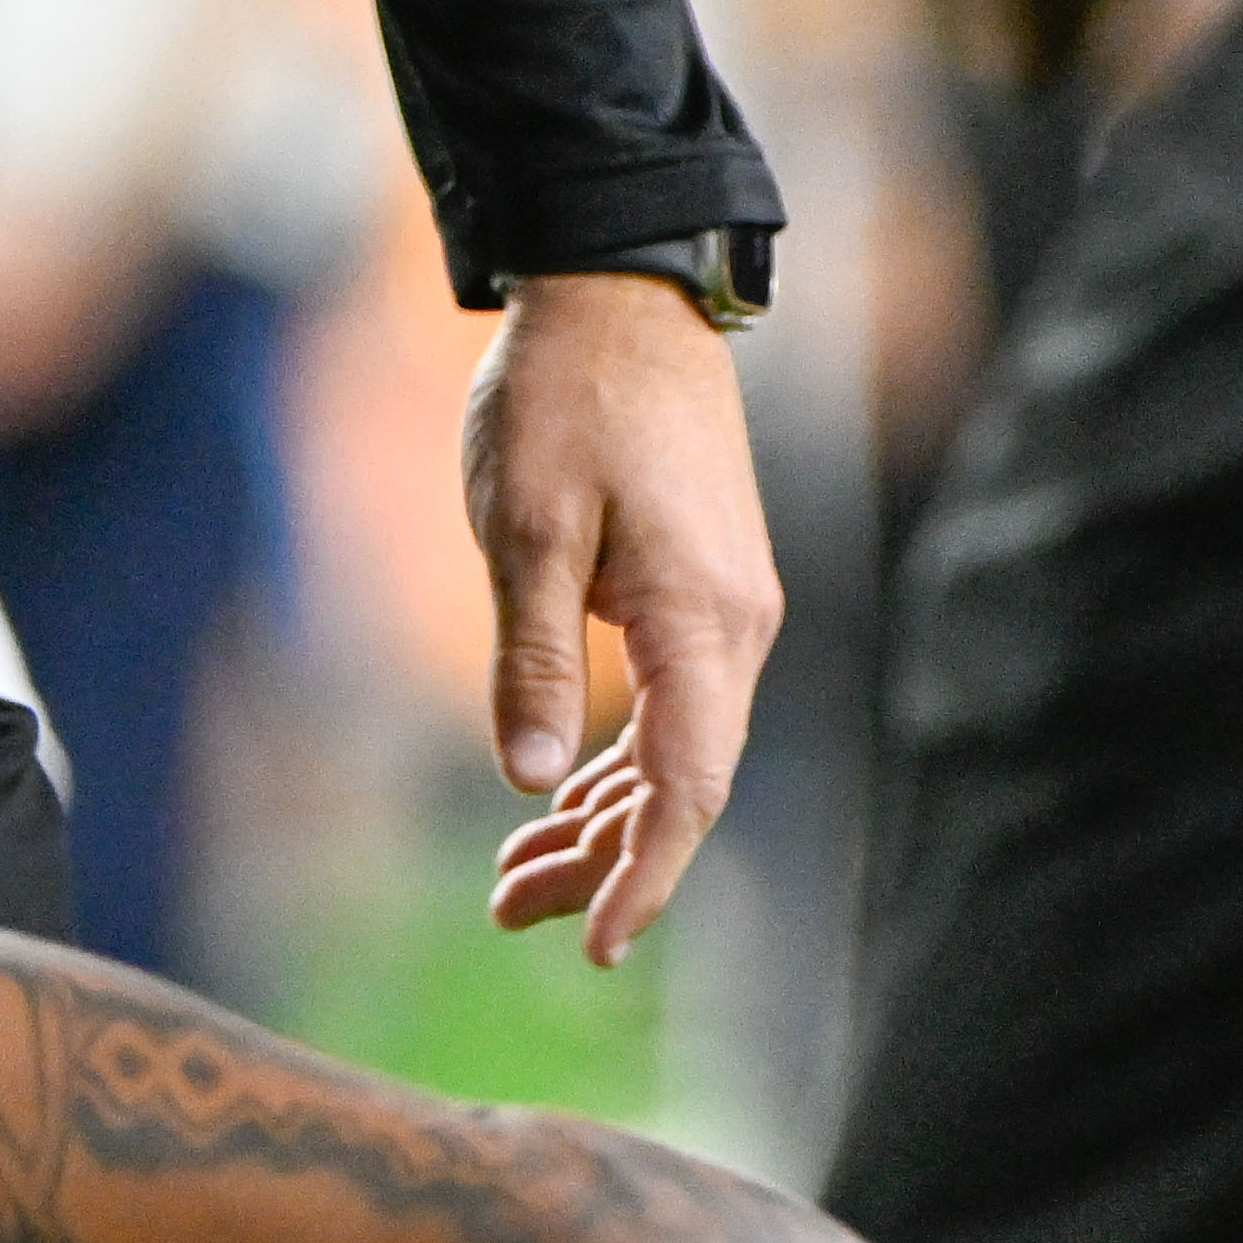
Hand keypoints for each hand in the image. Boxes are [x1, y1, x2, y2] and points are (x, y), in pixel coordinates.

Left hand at [462, 275, 775, 969]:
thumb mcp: (524, 527)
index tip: (598, 953)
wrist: (620, 289)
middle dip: (602, 864)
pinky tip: (561, 794)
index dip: (645, 879)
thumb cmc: (564, 397)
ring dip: (601, 817)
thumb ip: (530, 658)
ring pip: (677, 750)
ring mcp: (726, 605)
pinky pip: (672, 704)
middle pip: (683, 785)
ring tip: (515, 877)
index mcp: (702, 620)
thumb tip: (526, 781)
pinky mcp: (703, 585)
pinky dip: (618, 760)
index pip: (688, 788)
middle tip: (506, 911)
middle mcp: (736, 625)